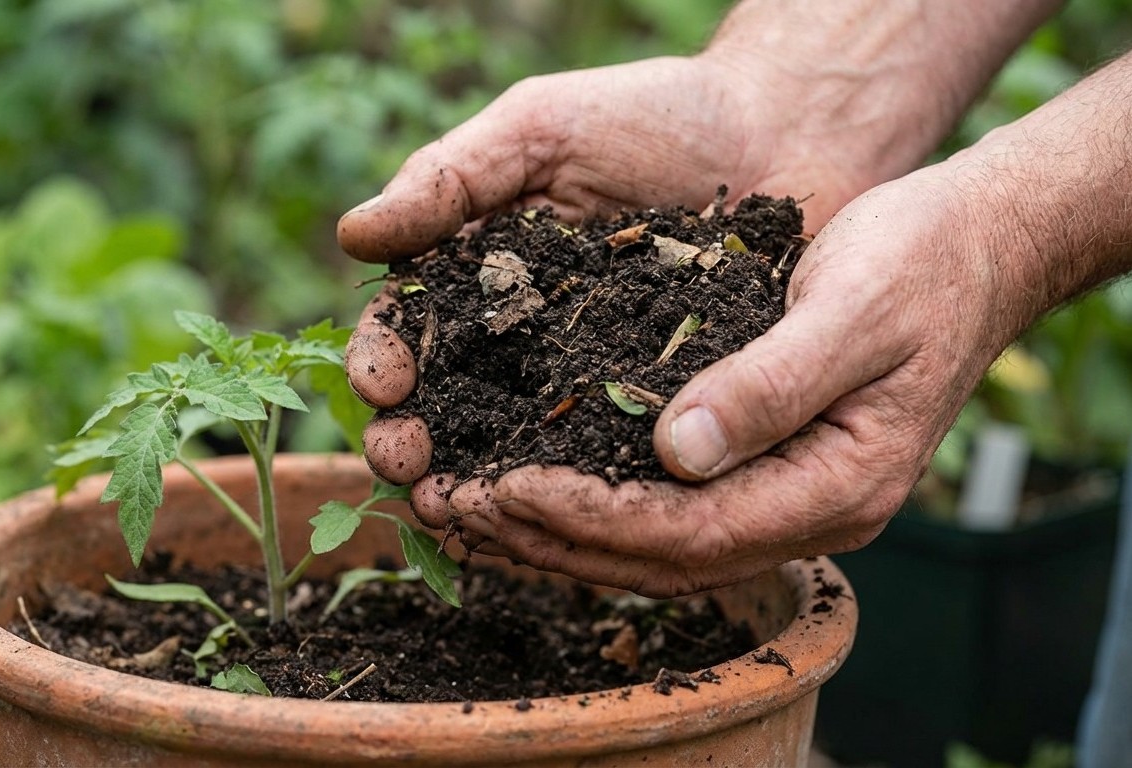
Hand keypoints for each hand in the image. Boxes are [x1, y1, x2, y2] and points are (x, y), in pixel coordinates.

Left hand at [359, 166, 1017, 594]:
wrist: (972, 248)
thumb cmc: (921, 264)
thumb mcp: (854, 309)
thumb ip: (772, 385)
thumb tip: (678, 452)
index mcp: (841, 485)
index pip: (694, 533)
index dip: (593, 517)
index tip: (505, 486)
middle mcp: (809, 511)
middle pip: (662, 558)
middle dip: (551, 538)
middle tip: (454, 506)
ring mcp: (787, 498)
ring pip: (655, 547)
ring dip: (556, 533)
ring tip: (464, 505)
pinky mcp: (761, 469)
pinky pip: (663, 511)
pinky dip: (589, 504)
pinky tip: (524, 484)